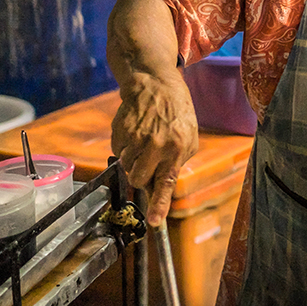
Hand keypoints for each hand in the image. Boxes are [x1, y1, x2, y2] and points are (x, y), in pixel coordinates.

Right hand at [110, 67, 197, 226]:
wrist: (154, 83)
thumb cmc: (177, 112)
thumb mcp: (189, 136)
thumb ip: (177, 162)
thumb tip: (160, 185)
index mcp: (176, 147)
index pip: (166, 183)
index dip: (159, 205)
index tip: (154, 222)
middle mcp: (155, 144)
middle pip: (138, 179)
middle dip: (141, 176)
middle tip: (148, 162)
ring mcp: (135, 137)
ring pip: (126, 167)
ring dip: (133, 161)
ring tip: (144, 141)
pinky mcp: (119, 131)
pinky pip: (117, 152)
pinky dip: (124, 147)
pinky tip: (135, 132)